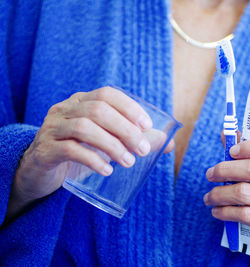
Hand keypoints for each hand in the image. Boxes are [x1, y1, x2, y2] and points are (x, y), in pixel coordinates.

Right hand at [7, 86, 173, 219]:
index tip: (147, 125)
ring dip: (112, 145)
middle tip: (143, 150)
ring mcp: (52, 129)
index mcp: (80, 102)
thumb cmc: (78, 152)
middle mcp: (65, 110)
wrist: (38, 171)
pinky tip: (107, 171)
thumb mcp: (104, 142)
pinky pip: (69, 150)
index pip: (106, 94)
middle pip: (98, 110)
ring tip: (129, 162)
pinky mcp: (45, 151)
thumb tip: (167, 143)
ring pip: (84, 128)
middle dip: (126, 130)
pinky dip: (92, 160)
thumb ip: (133, 140)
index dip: (129, 107)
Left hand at [203, 138, 249, 266]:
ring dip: (219, 193)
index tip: (231, 151)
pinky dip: (225, 211)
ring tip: (209, 196)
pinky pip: (244, 214)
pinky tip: (217, 211)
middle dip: (226, 170)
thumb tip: (226, 133)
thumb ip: (248, 152)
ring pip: (245, 192)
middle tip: (210, 174)